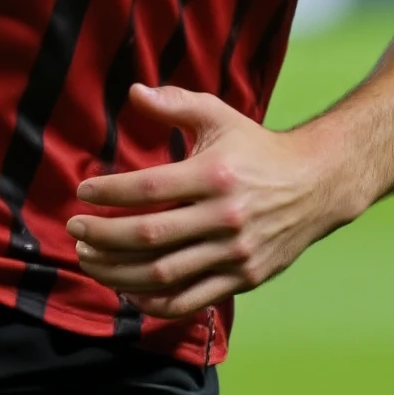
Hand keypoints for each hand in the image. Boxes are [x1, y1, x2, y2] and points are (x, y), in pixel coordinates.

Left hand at [68, 83, 345, 320]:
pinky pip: (188, 300)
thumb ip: (176, 104)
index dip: (108, 192)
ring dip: (116, 272)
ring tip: (89, 260)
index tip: (82, 193)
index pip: (148, 188)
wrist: (318, 186)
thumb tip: (133, 93)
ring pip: (161, 273)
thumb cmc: (257, 149)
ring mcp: (235, 252)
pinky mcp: (243, 278)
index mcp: (216, 175)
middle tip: (75, 232)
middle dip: (101, 236)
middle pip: (147, 236)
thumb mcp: (221, 117)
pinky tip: (126, 290)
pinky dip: (152, 301)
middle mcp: (225, 216)